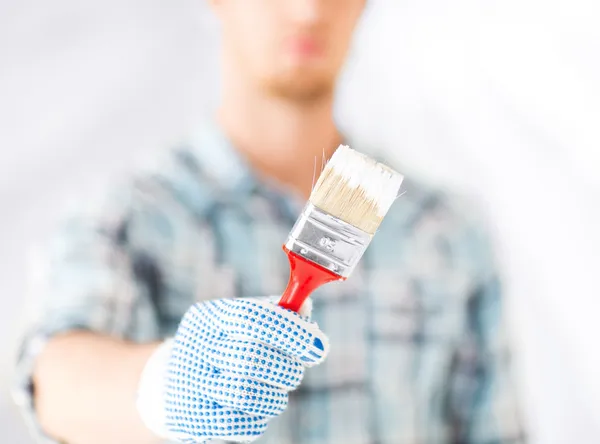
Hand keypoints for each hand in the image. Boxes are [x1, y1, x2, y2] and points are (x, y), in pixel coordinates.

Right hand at [140, 297, 328, 442]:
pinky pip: (241, 425)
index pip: (253, 318)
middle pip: (251, 359)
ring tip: (276, 388)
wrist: (172, 380)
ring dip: (276, 394)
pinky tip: (259, 405)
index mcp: (210, 317)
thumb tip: (305, 307)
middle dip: (287, 367)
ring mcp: (192, 385)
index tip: (319, 346)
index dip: (292, 332)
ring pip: (247, 395)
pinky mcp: (194, 419)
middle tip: (297, 370)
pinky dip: (260, 416)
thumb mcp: (242, 320)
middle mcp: (197, 348)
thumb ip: (276, 312)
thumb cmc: (223, 344)